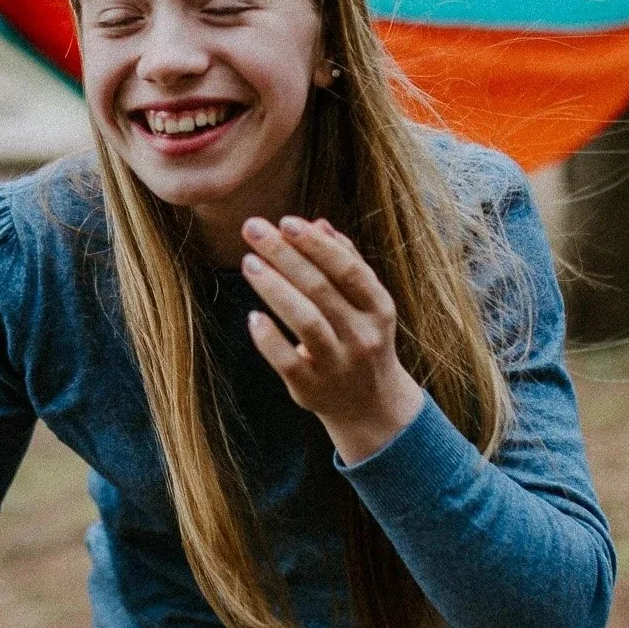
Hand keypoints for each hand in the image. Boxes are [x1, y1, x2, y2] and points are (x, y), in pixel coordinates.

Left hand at [240, 216, 426, 463]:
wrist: (370, 405)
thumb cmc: (360, 338)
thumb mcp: (366, 303)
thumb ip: (345, 262)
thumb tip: (317, 224)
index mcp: (379, 309)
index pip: (348, 270)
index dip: (317, 245)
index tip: (286, 221)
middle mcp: (363, 336)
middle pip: (321, 290)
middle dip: (285, 255)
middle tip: (252, 228)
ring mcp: (338, 365)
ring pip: (306, 322)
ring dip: (275, 289)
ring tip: (249, 262)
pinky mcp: (311, 388)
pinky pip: (288, 361)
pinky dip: (269, 338)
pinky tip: (252, 316)